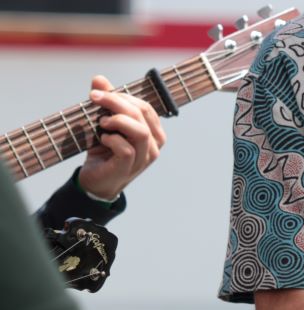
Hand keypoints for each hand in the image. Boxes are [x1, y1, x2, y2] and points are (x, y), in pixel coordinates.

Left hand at [78, 75, 166, 199]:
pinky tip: (102, 139)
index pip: (145, 107)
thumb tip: (99, 79)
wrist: (96, 180)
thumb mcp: (105, 122)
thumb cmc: (105, 151)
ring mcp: (144, 158)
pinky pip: (126, 149)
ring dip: (117, 120)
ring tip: (101, 122)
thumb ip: (106, 101)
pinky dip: (111, 139)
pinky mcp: (130, 168)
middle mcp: (154, 145)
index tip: (97, 92)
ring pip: (139, 131)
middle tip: (93, 98)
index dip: (122, 96)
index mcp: (153, 132)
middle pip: (141, 114)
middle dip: (115, 102)